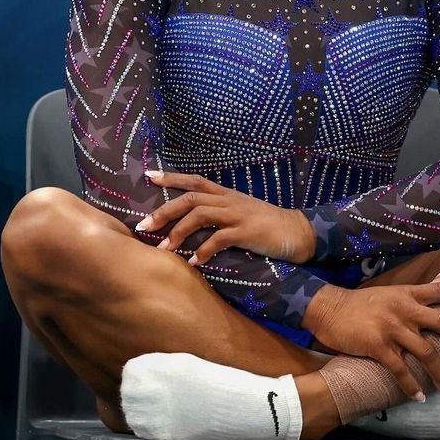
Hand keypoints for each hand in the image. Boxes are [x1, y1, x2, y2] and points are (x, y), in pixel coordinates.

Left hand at [135, 171, 316, 264]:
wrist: (296, 232)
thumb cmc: (265, 225)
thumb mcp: (240, 213)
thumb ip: (218, 214)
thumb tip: (191, 223)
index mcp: (226, 194)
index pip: (194, 180)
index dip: (171, 177)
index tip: (149, 175)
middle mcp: (229, 200)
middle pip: (191, 198)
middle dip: (164, 211)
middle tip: (143, 226)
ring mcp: (238, 214)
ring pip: (200, 215)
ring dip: (179, 232)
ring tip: (165, 249)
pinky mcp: (247, 231)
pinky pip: (219, 238)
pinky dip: (204, 250)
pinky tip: (194, 263)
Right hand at [302, 281, 439, 398]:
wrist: (328, 307)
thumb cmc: (359, 304)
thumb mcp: (388, 296)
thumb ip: (409, 303)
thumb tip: (431, 316)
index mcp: (408, 294)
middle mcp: (405, 308)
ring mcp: (392, 326)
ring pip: (427, 352)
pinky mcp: (378, 344)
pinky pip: (401, 369)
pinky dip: (412, 386)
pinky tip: (419, 397)